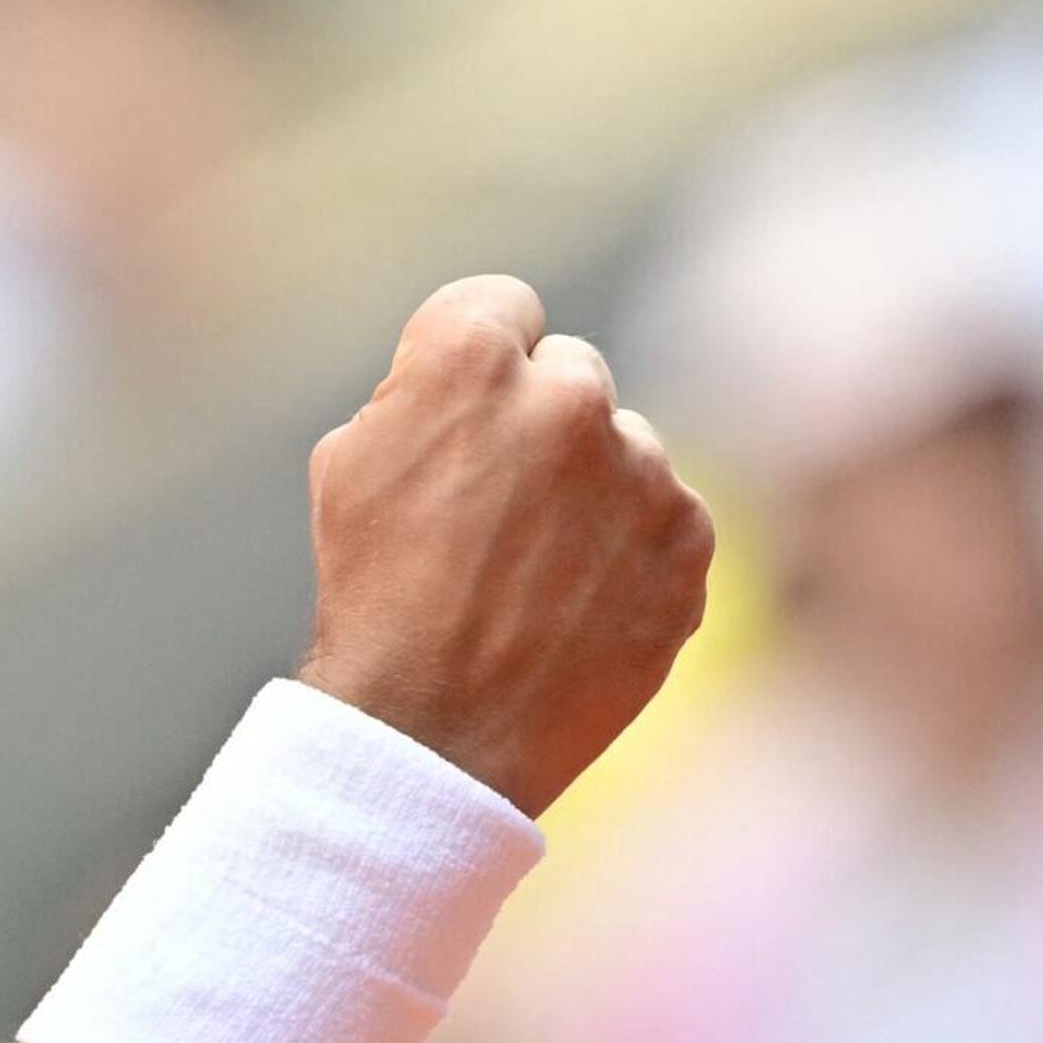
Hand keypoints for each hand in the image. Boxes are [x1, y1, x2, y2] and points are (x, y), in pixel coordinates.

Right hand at [296, 276, 712, 817]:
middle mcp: (570, 395)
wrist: (437, 738)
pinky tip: (578, 604)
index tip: (467, 413)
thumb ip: (426, 386)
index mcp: (473, 358)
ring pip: (624, 449)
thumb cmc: (376, 593)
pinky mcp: (690, 537)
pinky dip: (632, 549)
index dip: (478, 359)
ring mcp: (642, 468)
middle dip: (540, 421)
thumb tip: (486, 374)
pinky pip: (664, 514)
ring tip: (534, 575)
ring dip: (592, 489)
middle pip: (571, 372)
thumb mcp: (352, 458)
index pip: (502, 304)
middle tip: (498, 508)